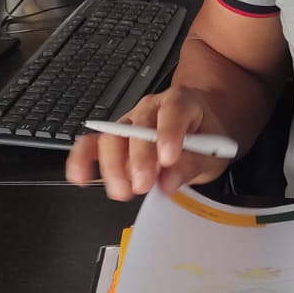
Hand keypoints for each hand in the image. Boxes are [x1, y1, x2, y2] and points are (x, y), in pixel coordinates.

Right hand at [64, 86, 232, 199]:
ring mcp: (129, 121)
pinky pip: (91, 144)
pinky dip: (83, 160)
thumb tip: (168, 181)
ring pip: (112, 136)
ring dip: (113, 166)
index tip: (168, 158)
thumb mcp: (213, 152)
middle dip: (138, 158)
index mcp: (181, 102)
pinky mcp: (113, 137)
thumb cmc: (205, 135)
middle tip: (142, 184)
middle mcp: (151, 108)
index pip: (173, 112)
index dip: (168, 134)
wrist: (199, 124)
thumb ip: (193, 164)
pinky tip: (81, 177)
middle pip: (137, 127)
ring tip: (122, 190)